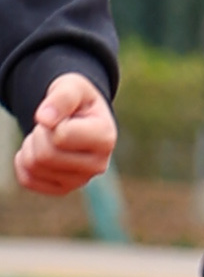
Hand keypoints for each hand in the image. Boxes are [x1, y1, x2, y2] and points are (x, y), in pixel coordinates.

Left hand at [14, 72, 116, 194]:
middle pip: (45, 155)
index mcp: (106, 138)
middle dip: (38, 134)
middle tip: (50, 126)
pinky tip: (39, 150)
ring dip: (32, 145)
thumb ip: (62, 97)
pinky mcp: (63, 189)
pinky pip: (27, 180)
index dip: (51, 121)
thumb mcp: (73, 86)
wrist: (81, 117)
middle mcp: (98, 165)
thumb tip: (45, 119)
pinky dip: (24, 161)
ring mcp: (81, 180)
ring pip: (34, 166)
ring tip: (48, 136)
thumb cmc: (78, 101)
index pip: (61, 136)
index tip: (63, 115)